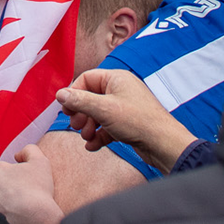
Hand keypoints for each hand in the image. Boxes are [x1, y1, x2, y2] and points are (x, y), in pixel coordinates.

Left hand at [0, 145, 61, 223]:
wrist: (34, 217)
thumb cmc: (38, 191)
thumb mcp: (41, 163)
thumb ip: (29, 150)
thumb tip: (17, 155)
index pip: (1, 171)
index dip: (11, 180)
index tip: (18, 190)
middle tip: (13, 200)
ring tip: (7, 209)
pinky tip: (1, 215)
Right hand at [56, 69, 196, 174]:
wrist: (163, 144)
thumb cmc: (138, 121)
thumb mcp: (103, 110)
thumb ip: (80, 101)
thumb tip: (60, 94)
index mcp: (116, 78)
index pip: (87, 79)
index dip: (74, 93)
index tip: (66, 109)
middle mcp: (120, 90)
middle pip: (91, 97)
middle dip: (81, 113)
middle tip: (76, 125)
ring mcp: (125, 107)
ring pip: (98, 114)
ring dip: (89, 126)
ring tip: (87, 137)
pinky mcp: (128, 123)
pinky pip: (107, 126)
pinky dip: (99, 135)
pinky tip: (93, 146)